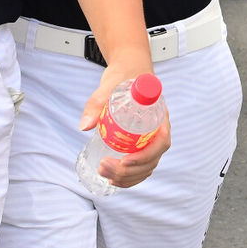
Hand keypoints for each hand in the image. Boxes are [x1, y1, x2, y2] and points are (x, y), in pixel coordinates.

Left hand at [79, 65, 170, 189]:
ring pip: (147, 166)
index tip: (125, 160)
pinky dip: (130, 176)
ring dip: (128, 177)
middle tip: (105, 168)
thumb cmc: (124, 75)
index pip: (161, 142)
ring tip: (106, 175)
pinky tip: (114, 178)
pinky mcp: (141, 143)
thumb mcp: (110, 85)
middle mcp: (159, 130)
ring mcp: (151, 139)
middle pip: (152, 159)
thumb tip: (85, 125)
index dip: (145, 156)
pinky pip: (141, 165)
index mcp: (159, 115)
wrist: (128, 69)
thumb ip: (97, 103)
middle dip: (130, 171)